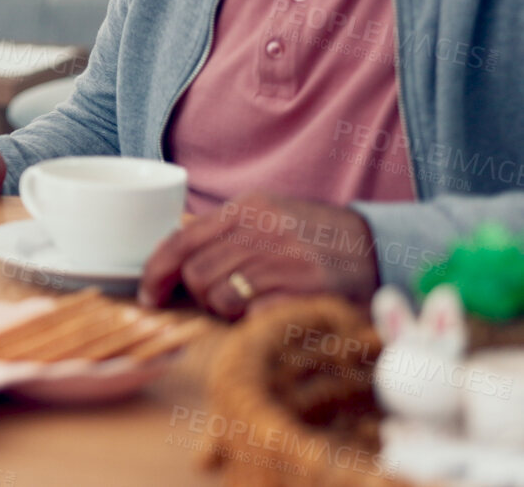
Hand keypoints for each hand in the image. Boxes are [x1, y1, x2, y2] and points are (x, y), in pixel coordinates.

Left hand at [137, 191, 379, 319]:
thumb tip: (171, 260)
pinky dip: (253, 320)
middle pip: (196, 273)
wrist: (381, 247)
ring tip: (250, 302)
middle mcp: (263, 230)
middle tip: (222, 298)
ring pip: (219, 297)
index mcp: (247, 209)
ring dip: (226, 309)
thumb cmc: (314, 238)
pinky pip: (251, 316)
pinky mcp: (305, 291)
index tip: (148, 294)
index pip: (181, 240)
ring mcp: (284, 261)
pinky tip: (271, 309)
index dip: (155, 271)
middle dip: (200, 295)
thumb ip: (223, 232)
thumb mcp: (268, 217)